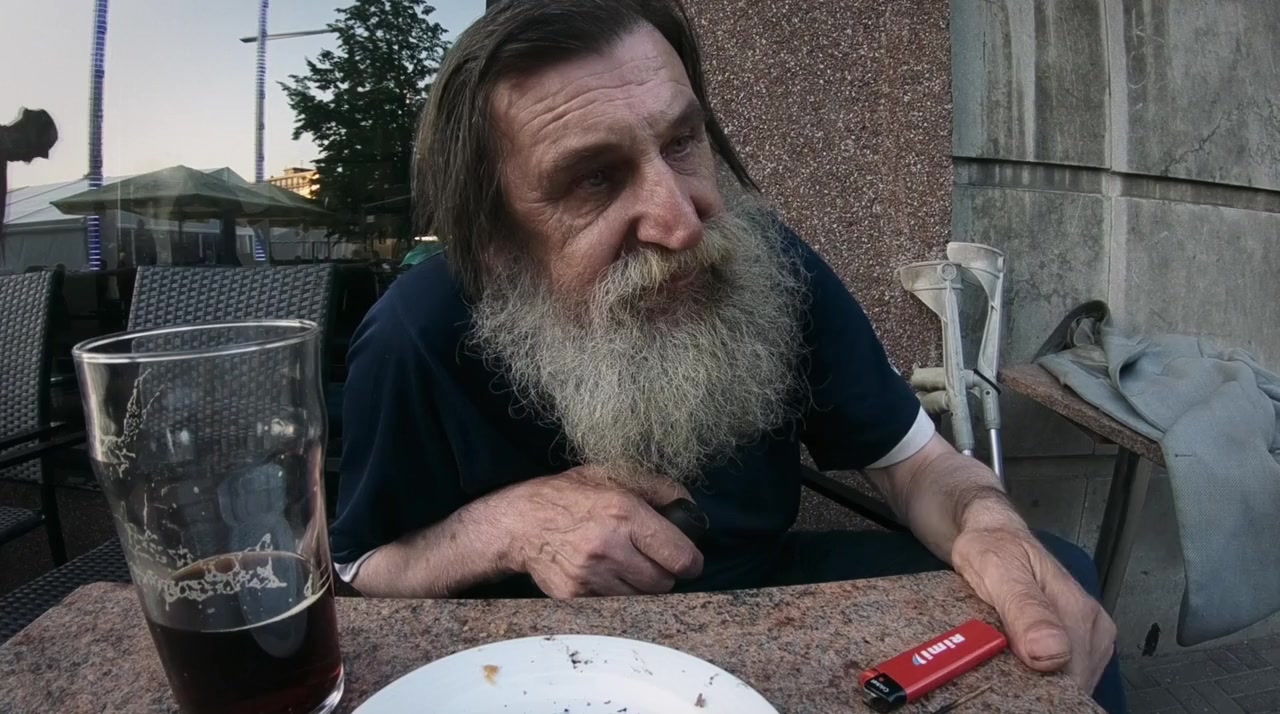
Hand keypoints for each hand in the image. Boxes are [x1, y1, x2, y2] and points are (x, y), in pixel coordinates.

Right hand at [499, 466, 703, 597]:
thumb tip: (690, 509)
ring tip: (624, 564)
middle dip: (663, 572)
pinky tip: (605, 574)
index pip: (679, 556)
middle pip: (664, 583)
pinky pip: (615, 606)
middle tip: (650, 558)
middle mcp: (609, 547)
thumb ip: (659, 488)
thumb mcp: (612, 474)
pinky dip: (617, 594)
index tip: (689, 559)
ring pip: (641, 598)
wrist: (520, 523)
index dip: (691, 561)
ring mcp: (591, 576)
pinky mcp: (576, 597)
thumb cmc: (569, 495)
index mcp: (624, 513)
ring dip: (640, 585)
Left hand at [951, 526, 1115, 691]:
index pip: (1071, 677)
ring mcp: (1087, 636)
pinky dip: (1040, 672)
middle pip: (1071, 681)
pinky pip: (1063, 671)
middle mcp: (1091, 627)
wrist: (992, 534)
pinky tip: (1019, 659)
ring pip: (1067, 679)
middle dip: (1038, 682)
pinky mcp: (1078, 642)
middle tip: (1002, 663)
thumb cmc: (992, 548)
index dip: (1039, 685)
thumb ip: (1025, 610)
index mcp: (1079, 612)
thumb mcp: (998, 571)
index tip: (1010, 679)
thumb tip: (1051, 652)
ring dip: (1038, 678)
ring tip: (1009, 656)